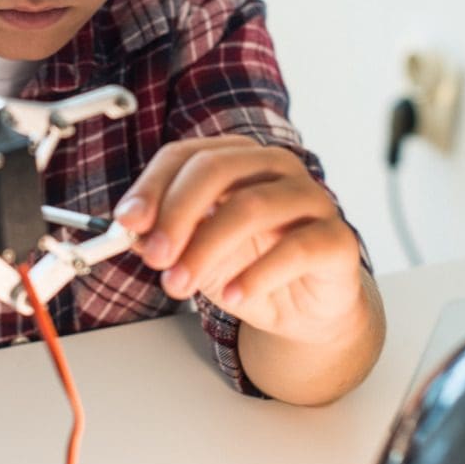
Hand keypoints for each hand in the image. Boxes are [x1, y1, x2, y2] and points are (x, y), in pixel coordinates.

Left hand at [114, 136, 365, 344]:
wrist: (302, 309)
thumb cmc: (245, 265)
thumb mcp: (192, 251)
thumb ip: (162, 236)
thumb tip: (131, 230)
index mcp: (234, 158)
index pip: (184, 155)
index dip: (152, 186)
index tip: (127, 222)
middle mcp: (273, 166)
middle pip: (216, 170)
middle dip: (177, 214)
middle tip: (155, 256)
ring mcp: (310, 197)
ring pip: (251, 206)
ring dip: (206, 248)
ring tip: (180, 285)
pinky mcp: (337, 238)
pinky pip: (297, 248)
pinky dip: (258, 274)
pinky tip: (234, 297)